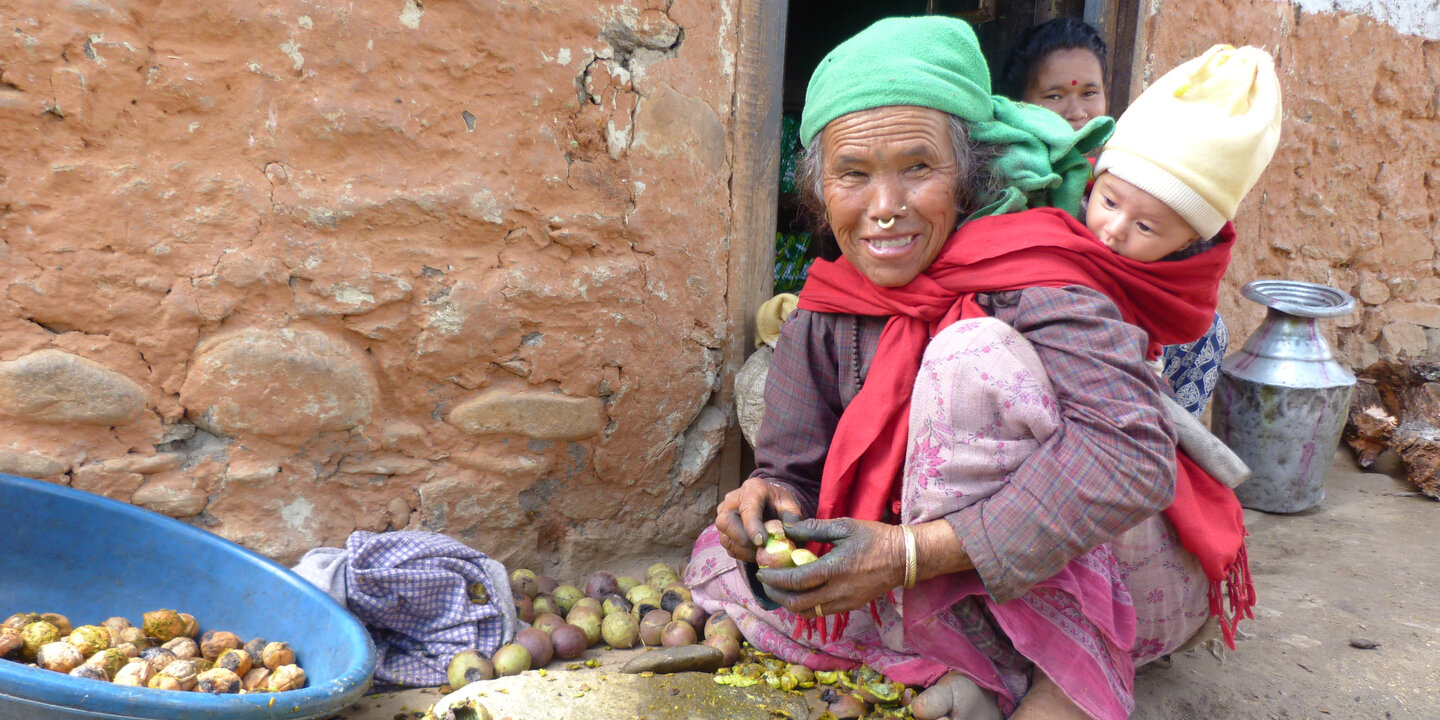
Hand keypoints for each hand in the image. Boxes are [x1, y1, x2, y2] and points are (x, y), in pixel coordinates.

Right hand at [715, 477, 804, 562]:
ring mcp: (724, 515)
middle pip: (726, 522)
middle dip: (744, 540)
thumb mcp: (790, 506)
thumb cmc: (778, 503)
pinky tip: (755, 552)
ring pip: (725, 538)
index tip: (762, 542)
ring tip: (761, 553)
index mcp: (752, 489)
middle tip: (762, 549)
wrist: (769, 503)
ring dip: (744, 551)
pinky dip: (742, 554)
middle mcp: (732, 500)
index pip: (747, 508)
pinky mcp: (722, 530)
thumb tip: (792, 534)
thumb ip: (792, 519)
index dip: (752, 526)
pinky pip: (728, 547)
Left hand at [754, 517, 904, 615]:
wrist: (904, 558)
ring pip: (808, 612)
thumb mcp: (844, 526)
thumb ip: (814, 528)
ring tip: (779, 587)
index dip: (775, 578)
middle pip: (797, 603)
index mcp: (835, 569)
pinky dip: (804, 606)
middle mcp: (838, 591)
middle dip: (776, 593)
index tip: (761, 570)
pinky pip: (820, 612)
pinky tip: (799, 593)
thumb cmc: (874, 538)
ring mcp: (845, 602)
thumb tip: (787, 528)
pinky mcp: (850, 606)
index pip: (796, 581)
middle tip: (765, 581)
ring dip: (789, 602)